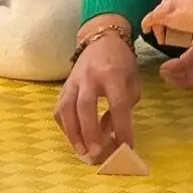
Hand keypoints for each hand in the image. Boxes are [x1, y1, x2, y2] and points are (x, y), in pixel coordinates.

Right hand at [54, 19, 139, 161]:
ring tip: (82, 151)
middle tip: (96, 153)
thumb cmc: (122, 62)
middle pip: (86, 106)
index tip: (126, 147)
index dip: (122, 128)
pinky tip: (73, 137)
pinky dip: (64, 125)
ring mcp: (73, 80)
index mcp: (112, 74)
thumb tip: (111, 133)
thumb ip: (125, 106)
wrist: (103, 39)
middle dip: (90, 131)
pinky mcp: (64, 85)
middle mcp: (90, 76)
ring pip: (67, 107)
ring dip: (73, 132)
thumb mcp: (132, 81)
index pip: (117, 104)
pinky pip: (60, 107)